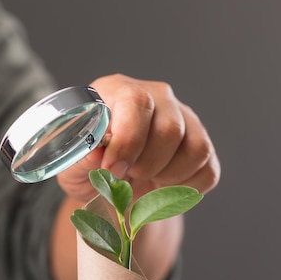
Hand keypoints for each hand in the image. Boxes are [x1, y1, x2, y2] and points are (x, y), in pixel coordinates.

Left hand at [57, 74, 220, 202]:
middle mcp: (159, 97)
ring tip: (144, 180)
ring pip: (197, 150)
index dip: (128, 140)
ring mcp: (186, 120)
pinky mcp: (202, 146)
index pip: (137, 102)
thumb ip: (81, 153)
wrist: (107, 184)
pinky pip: (208, 171)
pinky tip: (163, 186)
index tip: (112, 169)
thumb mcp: (72, 159)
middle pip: (170, 129)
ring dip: (168, 178)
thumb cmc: (87, 164)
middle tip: (127, 176)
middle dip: (146, 165)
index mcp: (119, 90)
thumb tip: (98, 153)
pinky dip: (186, 189)